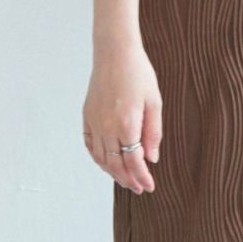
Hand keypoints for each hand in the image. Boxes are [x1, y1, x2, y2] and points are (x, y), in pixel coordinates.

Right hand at [81, 42, 161, 193]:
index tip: (149, 186)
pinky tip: (107, 162)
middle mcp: (107, 127)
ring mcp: (94, 122)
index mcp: (126, 124)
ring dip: (113, 172)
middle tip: (139, 188)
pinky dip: (98, 158)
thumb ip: (153, 133)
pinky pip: (90, 144)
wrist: (114, 53)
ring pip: (101, 158)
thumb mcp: (154, 102)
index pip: (134, 162)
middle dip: (128, 180)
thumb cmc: (138, 74)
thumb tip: (151, 159)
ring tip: (125, 179)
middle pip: (116, 164)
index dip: (142, 177)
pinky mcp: (87, 116)